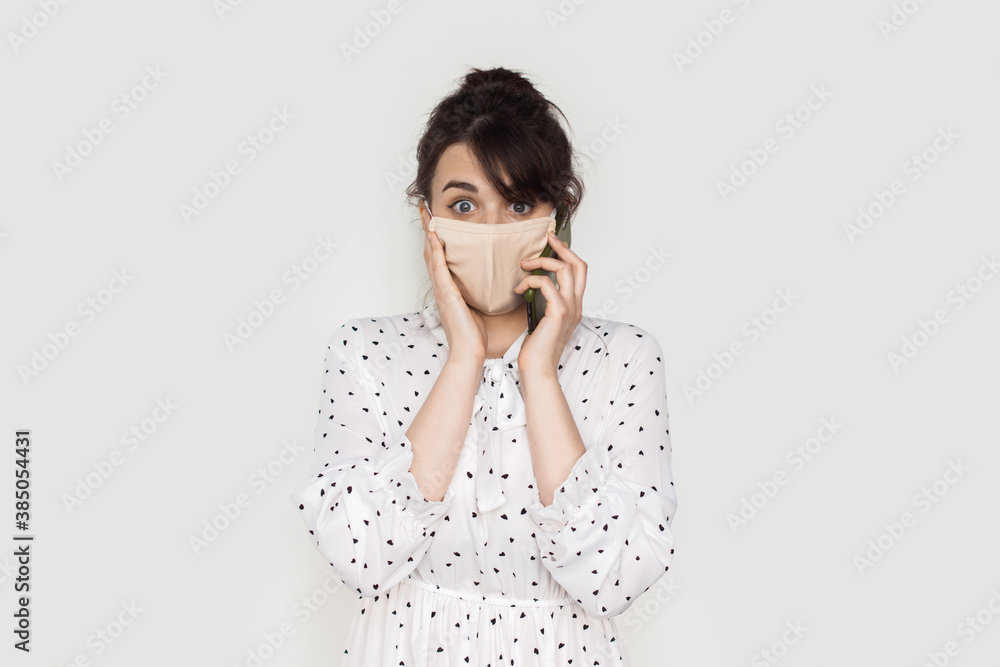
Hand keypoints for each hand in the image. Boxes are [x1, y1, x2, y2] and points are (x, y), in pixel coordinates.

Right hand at [422, 216, 486, 361]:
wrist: (469, 350)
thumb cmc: (473, 333)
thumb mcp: (475, 306)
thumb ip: (476, 291)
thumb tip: (487, 279)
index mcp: (446, 289)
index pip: (438, 257)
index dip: (434, 239)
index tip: (434, 221)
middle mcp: (440, 286)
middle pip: (429, 251)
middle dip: (427, 230)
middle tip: (425, 210)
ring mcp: (441, 289)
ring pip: (430, 254)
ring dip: (428, 233)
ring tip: (426, 215)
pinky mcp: (446, 293)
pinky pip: (438, 266)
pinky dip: (435, 249)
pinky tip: (434, 235)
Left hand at [514, 231, 586, 377]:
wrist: (538, 370)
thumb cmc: (535, 349)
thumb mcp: (542, 319)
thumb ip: (543, 303)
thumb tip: (532, 285)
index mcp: (574, 305)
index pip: (580, 271)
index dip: (568, 254)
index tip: (552, 243)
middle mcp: (577, 304)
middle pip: (579, 264)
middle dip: (562, 247)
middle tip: (546, 238)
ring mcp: (570, 308)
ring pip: (565, 269)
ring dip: (542, 261)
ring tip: (524, 264)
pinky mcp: (559, 313)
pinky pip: (547, 284)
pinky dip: (531, 281)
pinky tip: (519, 288)